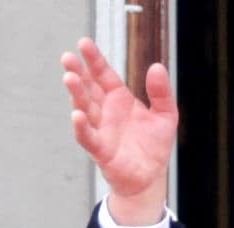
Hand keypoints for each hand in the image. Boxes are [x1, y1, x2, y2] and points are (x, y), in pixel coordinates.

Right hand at [61, 37, 177, 224]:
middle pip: (88, 88)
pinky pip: (87, 137)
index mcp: (119, 99)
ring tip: (70, 78)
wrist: (150, 177)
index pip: (104, 74)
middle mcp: (105, 111)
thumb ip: (161, 93)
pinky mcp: (100, 150)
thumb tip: (157, 66)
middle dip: (78, 73)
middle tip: (68, 58)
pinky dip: (81, 126)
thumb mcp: (165, 116)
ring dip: (76, 94)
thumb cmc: (154, 146)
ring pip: (84, 108)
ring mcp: (100, 129)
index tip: (84, 42)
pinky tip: (77, 114)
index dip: (94, 60)